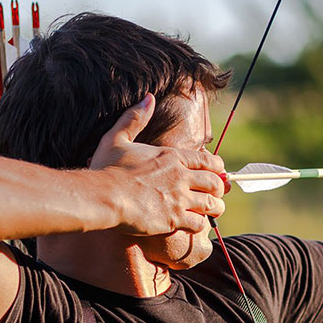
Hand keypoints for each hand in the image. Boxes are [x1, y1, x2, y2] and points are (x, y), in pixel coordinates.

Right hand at [89, 94, 226, 235]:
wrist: (103, 197)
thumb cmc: (107, 169)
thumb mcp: (117, 138)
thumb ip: (135, 118)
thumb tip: (148, 98)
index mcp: (172, 157)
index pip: (208, 160)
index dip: (217, 167)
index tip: (218, 173)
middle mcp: (181, 176)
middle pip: (215, 182)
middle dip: (219, 188)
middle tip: (217, 193)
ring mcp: (179, 199)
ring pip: (212, 204)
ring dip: (215, 208)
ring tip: (213, 210)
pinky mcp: (174, 219)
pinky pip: (199, 223)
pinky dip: (200, 224)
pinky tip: (194, 224)